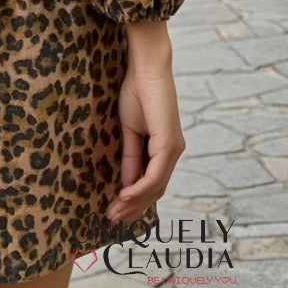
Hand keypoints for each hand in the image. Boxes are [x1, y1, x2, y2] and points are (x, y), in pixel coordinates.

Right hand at [106, 33, 185, 224]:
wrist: (146, 69)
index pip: (151, 181)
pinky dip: (138, 188)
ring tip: (115, 212)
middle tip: (114, 218)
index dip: (134, 198)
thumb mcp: (130, 129)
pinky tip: (124, 195)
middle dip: (133, 206)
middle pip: (155, 190)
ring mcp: (173, 149)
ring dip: (134, 202)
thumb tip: (126, 183)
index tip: (115, 208)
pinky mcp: (168, 144)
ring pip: (155, 187)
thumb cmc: (137, 92)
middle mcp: (173, 152)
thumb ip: (130, 156)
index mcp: (165, 147)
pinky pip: (154, 175)